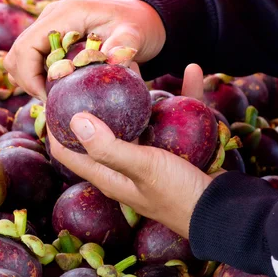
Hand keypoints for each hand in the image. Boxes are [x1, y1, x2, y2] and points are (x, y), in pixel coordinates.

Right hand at [4, 0, 165, 101]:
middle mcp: (50, 18)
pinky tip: (59, 88)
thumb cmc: (137, 26)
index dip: (30, 78)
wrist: (140, 18)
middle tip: (53, 100)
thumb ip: (122, 46)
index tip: (50, 98)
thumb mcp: (133, 35)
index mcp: (64, 14)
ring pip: (19, 60)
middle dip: (28, 83)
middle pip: (16, 55)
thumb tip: (112, 63)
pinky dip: (38, 78)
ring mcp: (48, 27)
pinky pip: (31, 61)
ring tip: (56, 95)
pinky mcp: (50, 38)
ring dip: (31, 81)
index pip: (25, 47)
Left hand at [47, 64, 213, 238]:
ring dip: (136, 93)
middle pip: (101, 128)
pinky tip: (190, 72)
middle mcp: (123, 164)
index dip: (54, 125)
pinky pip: (177, 115)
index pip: (67, 150)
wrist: (224, 212)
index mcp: (107, 174)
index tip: (52, 94)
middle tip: (94, 71)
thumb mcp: (141, 168)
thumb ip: (108, 147)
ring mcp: (150, 155)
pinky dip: (183, 95)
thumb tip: (74, 119)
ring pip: (138, 117)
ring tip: (134, 65)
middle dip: (95, 100)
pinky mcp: (176, 148)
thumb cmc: (178, 194)